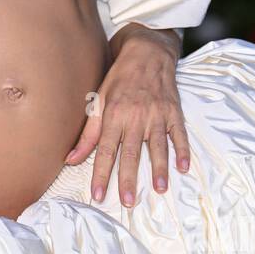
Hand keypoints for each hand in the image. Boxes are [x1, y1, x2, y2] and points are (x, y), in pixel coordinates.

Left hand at [65, 31, 188, 206]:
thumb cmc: (119, 79)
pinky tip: (184, 167)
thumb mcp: (98, 101)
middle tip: (128, 201)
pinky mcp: (174, 111)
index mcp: (114, 115)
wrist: (147, 52)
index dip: (101, 174)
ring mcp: (157, 114)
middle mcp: (135, 116)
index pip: (105, 150)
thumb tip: (70, 159)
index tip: (98, 194)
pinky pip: (179, 134)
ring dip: (159, 168)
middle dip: (129, 178)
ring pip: (158, 146)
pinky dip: (183, 150)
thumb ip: (88, 133)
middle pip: (131, 153)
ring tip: (160, 189)